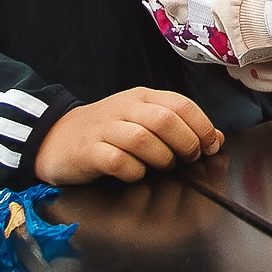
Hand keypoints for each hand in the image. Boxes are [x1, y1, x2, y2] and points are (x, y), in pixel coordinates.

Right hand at [34, 87, 221, 184]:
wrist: (56, 136)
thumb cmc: (106, 130)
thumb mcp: (143, 120)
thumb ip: (178, 126)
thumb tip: (215, 139)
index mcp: (142, 98)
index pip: (180, 104)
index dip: (201, 126)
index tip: (210, 146)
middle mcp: (125, 108)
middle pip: (165, 120)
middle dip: (185, 142)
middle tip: (189, 158)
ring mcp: (105, 129)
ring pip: (142, 138)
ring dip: (161, 157)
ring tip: (163, 165)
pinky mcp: (89, 151)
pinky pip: (117, 161)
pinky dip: (133, 171)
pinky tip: (135, 173)